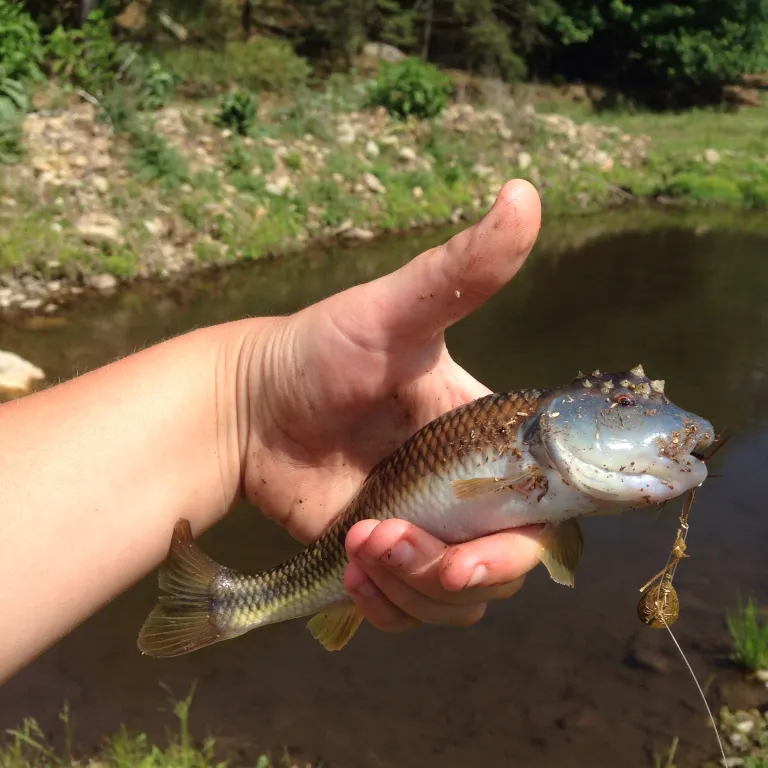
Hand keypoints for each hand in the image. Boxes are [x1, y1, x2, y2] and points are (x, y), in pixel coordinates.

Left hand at [238, 179, 543, 631]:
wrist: (247, 407)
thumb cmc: (320, 349)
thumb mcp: (393, 311)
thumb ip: (461, 269)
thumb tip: (524, 191)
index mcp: (489, 439)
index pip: (543, 508)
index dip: (523, 540)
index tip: (475, 547)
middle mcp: (469, 492)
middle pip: (504, 567)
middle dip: (455, 573)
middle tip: (390, 542)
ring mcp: (427, 532)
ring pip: (458, 600)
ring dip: (411, 590)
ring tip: (358, 548)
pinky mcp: (385, 560)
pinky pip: (412, 612)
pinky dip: (387, 607)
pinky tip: (351, 575)